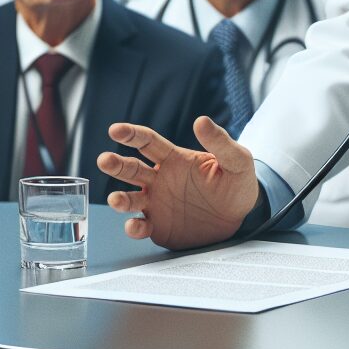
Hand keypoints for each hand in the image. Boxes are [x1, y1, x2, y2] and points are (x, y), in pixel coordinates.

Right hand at [98, 117, 259, 250]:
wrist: (243, 215)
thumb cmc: (238, 182)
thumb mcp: (236, 159)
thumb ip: (219, 141)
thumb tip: (201, 120)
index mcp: (176, 159)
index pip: (149, 142)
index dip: (132, 135)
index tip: (115, 129)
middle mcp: (160, 179)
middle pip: (132, 169)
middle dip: (116, 164)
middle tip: (105, 160)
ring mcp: (157, 203)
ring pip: (130, 199)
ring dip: (119, 199)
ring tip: (116, 198)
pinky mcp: (159, 226)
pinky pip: (141, 227)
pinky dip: (134, 228)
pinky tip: (136, 226)